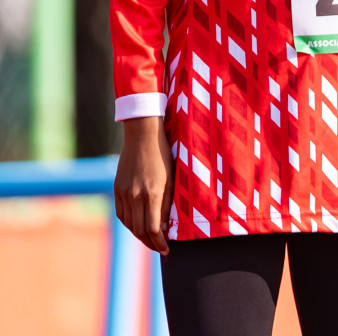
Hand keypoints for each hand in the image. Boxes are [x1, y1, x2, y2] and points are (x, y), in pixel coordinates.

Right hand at [114, 116, 173, 253]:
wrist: (143, 136)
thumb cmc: (164, 156)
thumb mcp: (172, 179)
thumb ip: (167, 204)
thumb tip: (164, 227)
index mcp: (152, 193)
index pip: (153, 229)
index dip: (159, 243)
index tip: (167, 250)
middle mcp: (135, 196)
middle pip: (139, 230)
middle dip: (150, 243)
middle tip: (160, 248)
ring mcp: (123, 193)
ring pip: (129, 224)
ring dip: (139, 235)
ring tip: (151, 239)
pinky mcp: (116, 189)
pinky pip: (121, 214)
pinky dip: (130, 223)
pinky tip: (139, 226)